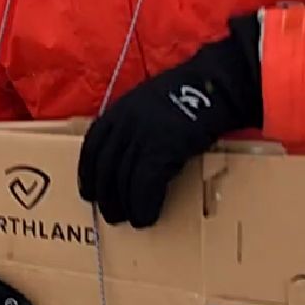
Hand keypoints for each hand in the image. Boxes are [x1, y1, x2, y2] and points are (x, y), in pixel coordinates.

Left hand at [78, 15, 264, 228]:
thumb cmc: (191, 93)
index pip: (92, 145)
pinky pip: (144, 185)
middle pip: (105, 166)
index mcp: (120, 109)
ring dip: (125, 205)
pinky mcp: (161, 148)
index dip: (87, 173)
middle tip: (112, 215)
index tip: (88, 192)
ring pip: (123, 178)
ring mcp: (142, 134)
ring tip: (131, 220)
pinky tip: (147, 217)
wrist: (217, 84)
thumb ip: (136, 122)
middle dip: (105, 195)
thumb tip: (131, 153)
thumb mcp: (151, 100)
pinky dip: (144, 205)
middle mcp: (125, 122)